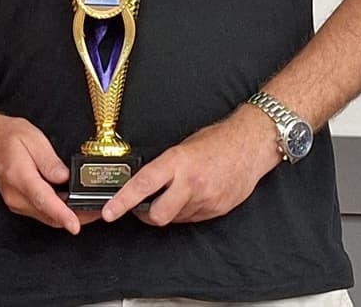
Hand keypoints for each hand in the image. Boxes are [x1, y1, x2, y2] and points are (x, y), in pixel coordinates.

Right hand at [0, 113, 94, 233]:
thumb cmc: (5, 136)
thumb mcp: (32, 138)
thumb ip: (50, 160)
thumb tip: (65, 177)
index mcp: (20, 177)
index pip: (44, 201)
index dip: (62, 214)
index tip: (75, 225)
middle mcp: (16, 195)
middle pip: (49, 215)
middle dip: (75, 217)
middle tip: (98, 211)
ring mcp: (15, 202)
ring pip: (46, 217)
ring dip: (67, 216)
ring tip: (89, 208)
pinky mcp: (17, 203)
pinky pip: (40, 212)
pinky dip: (56, 211)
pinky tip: (69, 204)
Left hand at [100, 107, 279, 225]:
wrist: (251, 146)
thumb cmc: (217, 141)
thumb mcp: (182, 147)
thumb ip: (164, 168)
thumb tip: (144, 183)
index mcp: (177, 162)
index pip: (143, 185)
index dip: (123, 201)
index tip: (109, 212)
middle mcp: (190, 184)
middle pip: (158, 215)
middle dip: (146, 215)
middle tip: (142, 207)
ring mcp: (205, 200)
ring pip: (175, 219)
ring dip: (169, 212)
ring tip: (177, 192)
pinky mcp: (217, 210)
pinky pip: (192, 219)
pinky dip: (186, 212)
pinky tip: (194, 196)